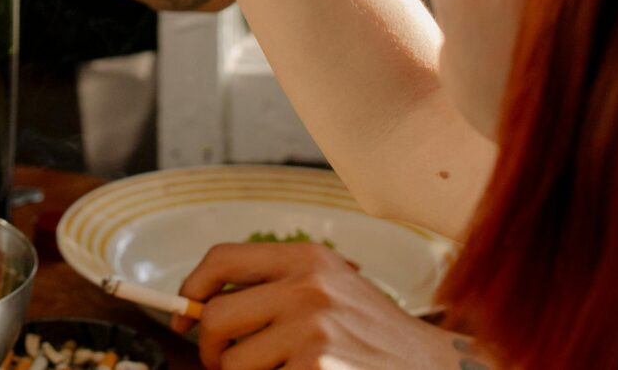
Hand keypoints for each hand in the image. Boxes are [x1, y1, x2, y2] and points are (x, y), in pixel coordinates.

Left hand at [179, 242, 484, 369]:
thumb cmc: (374, 334)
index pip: (221, 259)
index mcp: (306, 258)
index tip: (183, 316)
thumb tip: (202, 307)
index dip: (192, 289)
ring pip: (234, 363)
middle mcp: (307, 287)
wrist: (434, 366)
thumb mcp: (331, 288)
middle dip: (212, 350)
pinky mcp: (316, 367)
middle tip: (225, 364)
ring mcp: (313, 330)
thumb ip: (276, 287)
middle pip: (216, 317)